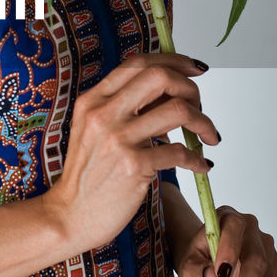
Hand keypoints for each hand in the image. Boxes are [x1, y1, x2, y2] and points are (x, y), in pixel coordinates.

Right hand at [44, 52, 219, 256]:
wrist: (69, 215)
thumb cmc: (87, 176)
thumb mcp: (94, 131)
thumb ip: (124, 109)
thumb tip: (168, 94)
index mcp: (93, 100)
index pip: (138, 63)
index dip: (173, 61)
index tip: (193, 69)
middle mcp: (103, 114)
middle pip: (159, 77)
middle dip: (190, 87)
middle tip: (199, 106)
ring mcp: (118, 139)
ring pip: (177, 110)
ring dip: (203, 122)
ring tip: (207, 135)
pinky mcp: (134, 167)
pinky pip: (180, 152)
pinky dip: (198, 158)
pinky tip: (201, 165)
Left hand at [174, 205, 276, 276]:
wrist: (205, 263)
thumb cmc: (194, 260)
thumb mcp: (186, 266)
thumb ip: (195, 269)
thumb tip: (212, 276)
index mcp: (226, 217)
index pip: (233, 228)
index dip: (230, 249)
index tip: (220, 275)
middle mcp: (250, 229)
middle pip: (255, 259)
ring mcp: (265, 247)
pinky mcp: (273, 267)